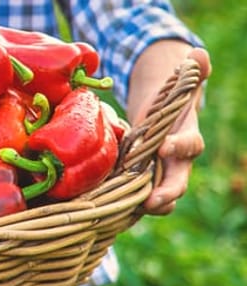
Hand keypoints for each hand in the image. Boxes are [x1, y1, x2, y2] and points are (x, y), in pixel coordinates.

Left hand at [128, 46, 209, 214]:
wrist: (156, 119)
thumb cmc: (168, 102)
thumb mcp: (178, 86)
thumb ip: (191, 73)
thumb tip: (199, 54)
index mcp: (186, 138)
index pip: (190, 145)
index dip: (179, 147)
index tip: (164, 147)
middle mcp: (175, 163)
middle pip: (177, 183)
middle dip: (166, 193)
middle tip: (152, 201)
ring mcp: (156, 175)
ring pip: (158, 198)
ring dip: (144, 206)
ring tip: (128, 212)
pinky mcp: (137, 183)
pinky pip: (133, 199)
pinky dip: (123, 206)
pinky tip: (105, 212)